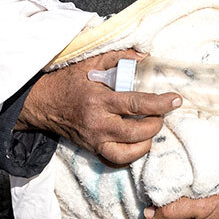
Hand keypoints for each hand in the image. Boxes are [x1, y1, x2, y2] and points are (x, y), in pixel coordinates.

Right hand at [17, 50, 179, 166]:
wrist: (43, 104)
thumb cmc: (68, 82)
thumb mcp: (90, 64)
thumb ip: (118, 58)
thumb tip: (144, 57)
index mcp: (99, 100)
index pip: (136, 104)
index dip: (160, 103)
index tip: (175, 100)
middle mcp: (97, 123)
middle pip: (136, 132)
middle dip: (155, 124)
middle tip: (159, 114)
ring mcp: (94, 140)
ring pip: (128, 153)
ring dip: (145, 143)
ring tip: (149, 130)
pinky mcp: (92, 150)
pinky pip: (115, 162)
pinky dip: (130, 156)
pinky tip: (135, 144)